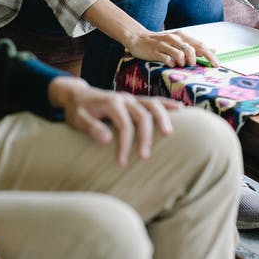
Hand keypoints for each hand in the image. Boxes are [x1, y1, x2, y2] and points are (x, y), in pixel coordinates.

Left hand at [48, 77, 182, 165]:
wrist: (77, 96)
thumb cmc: (77, 110)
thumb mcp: (77, 119)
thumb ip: (91, 128)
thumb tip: (107, 139)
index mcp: (111, 103)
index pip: (124, 124)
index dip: (125, 144)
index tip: (122, 162)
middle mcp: (124, 98)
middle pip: (142, 115)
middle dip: (145, 137)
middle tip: (145, 157)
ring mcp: (132, 98)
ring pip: (153, 104)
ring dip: (163, 118)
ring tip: (169, 133)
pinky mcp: (136, 101)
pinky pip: (155, 101)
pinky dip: (168, 105)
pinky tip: (181, 110)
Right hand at [125, 30, 219, 68]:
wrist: (138, 38)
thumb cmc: (162, 43)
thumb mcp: (179, 42)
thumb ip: (195, 46)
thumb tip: (214, 50)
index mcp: (182, 36)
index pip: (200, 45)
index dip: (210, 56)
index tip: (216, 66)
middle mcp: (174, 38)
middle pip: (191, 50)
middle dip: (194, 61)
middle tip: (190, 66)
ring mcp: (164, 44)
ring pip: (180, 55)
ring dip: (182, 63)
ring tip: (178, 65)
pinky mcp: (155, 51)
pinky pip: (167, 59)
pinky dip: (171, 64)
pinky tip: (169, 64)